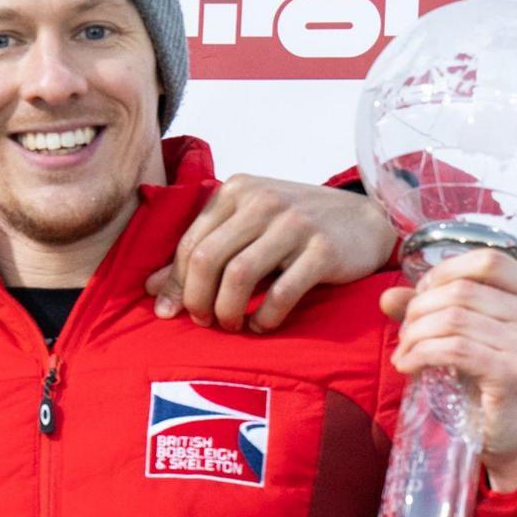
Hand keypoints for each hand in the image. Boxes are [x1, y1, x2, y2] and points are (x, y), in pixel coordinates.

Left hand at [148, 176, 397, 331]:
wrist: (366, 220)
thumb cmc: (297, 226)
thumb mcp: (247, 227)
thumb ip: (203, 252)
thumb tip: (150, 290)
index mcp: (236, 190)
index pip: (192, 242)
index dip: (176, 282)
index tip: (171, 311)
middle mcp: (262, 201)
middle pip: (208, 258)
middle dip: (197, 298)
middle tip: (202, 321)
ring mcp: (295, 223)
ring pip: (239, 275)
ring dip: (227, 309)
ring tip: (231, 325)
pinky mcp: (323, 250)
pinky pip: (281, 292)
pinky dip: (265, 316)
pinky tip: (262, 325)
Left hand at [381, 250, 516, 490]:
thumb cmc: (493, 379)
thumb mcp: (468, 334)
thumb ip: (431, 309)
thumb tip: (387, 295)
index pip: (487, 259)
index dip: (444, 271)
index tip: (422, 295)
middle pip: (460, 290)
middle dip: (419, 309)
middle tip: (405, 333)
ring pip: (452, 318)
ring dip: (414, 335)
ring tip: (404, 352)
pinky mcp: (512, 373)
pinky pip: (452, 349)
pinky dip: (419, 354)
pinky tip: (408, 366)